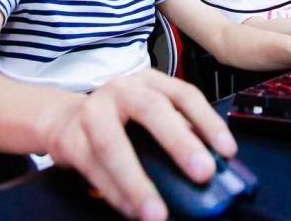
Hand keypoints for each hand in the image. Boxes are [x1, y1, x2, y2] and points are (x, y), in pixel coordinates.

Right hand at [43, 69, 236, 220]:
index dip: (208, 122)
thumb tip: (214, 166)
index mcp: (149, 82)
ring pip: (113, 145)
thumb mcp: (148, 114)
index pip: (184, 94)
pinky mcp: (70, 139)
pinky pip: (93, 169)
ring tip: (158, 213)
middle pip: (151, 110)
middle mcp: (121, 90)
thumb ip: (177, 132)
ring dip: (137, 182)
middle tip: (203, 173)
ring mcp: (92, 112)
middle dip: (179, 142)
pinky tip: (133, 212)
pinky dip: (115, 194)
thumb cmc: (117, 119)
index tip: (228, 151)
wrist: (63, 119)